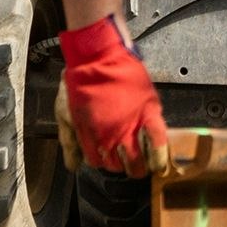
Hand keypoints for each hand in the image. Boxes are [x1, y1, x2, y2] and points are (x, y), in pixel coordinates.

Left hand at [58, 17, 171, 175]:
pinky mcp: (148, 111)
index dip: (104, 164)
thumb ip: (70, 143)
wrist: (96, 56)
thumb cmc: (79, 82)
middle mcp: (111, 136)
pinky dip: (160, 154)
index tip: (109, 161)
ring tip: (146, 168)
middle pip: (120, 166)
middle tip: (130, 167)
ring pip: (138, 159)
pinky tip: (160, 164)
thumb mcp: (65, 114)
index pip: (99, 163)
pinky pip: (158, 139)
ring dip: (140, 166)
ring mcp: (130, 125)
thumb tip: (74, 166)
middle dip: (125, 169)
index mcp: (91, 137)